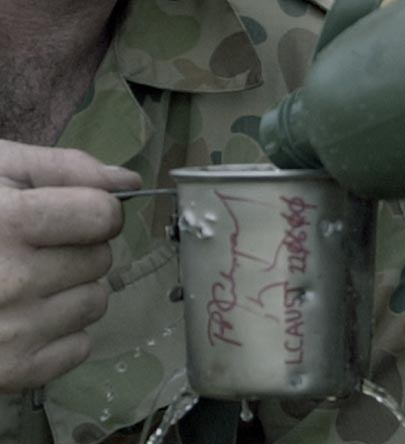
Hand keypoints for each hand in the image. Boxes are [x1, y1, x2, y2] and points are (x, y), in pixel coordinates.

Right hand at [0, 141, 140, 391]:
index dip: (93, 209)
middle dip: (77, 249)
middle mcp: (11, 280)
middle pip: (101, 258)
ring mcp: (13, 331)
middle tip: (31, 249)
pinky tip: (20, 317)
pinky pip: (81, 346)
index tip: (70, 213)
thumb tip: (129, 182)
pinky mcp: (13, 370)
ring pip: (96, 301)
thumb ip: (63, 168)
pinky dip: (60, 333)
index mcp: (6, 223)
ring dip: (71, 290)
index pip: (104, 215)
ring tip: (22, 282)